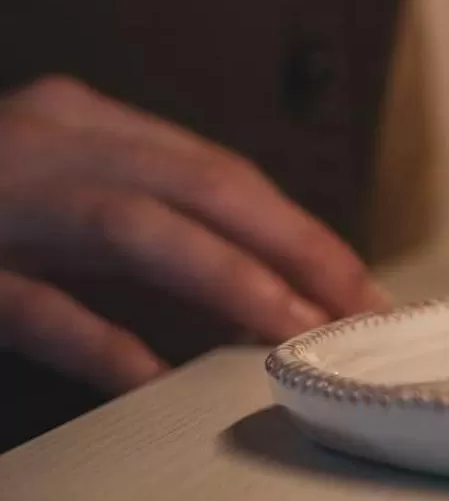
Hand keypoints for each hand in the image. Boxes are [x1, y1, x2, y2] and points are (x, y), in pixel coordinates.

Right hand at [0, 75, 386, 392]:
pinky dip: (102, 341)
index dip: (297, 228)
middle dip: (296, 249)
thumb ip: (132, 211)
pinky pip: (37, 306)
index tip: (359, 285)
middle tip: (360, 310)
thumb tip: (250, 275)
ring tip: (294, 332)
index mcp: (83, 120)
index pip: (218, 171)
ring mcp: (2, 199)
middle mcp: (53, 142)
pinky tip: (154, 379)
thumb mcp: (47, 181)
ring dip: (229, 281)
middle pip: (205, 187)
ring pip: (136, 229)